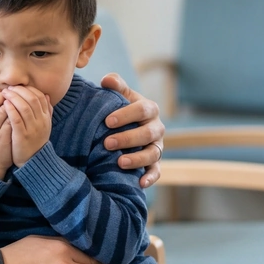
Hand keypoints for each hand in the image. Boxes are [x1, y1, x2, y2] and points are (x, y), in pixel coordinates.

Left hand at [2, 84, 51, 166]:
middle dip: (20, 91)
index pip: (40, 97)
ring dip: (14, 97)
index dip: (29, 89)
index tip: (18, 86)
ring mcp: (32, 129)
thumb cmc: (35, 141)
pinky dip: (11, 110)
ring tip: (4, 93)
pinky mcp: (22, 136)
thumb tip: (46, 95)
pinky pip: (17, 119)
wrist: (33, 161)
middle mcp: (41, 122)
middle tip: (9, 88)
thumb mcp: (44, 126)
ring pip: (25, 108)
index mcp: (46, 118)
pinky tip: (5, 104)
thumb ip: (46, 111)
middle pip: (32, 99)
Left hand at [100, 72, 163, 187]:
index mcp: (149, 109)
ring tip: (119, 163)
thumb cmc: (118, 107)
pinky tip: (140, 183)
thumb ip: (114, 84)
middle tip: (107, 143)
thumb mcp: (118, 95)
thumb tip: (107, 80)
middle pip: (148, 133)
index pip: (143, 109)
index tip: (107, 121)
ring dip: (138, 158)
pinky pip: (156, 171)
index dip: (127, 115)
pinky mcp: (154, 163)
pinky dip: (150, 177)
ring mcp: (157, 146)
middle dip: (128, 138)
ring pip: (153, 153)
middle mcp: (156, 128)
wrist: (121, 127)